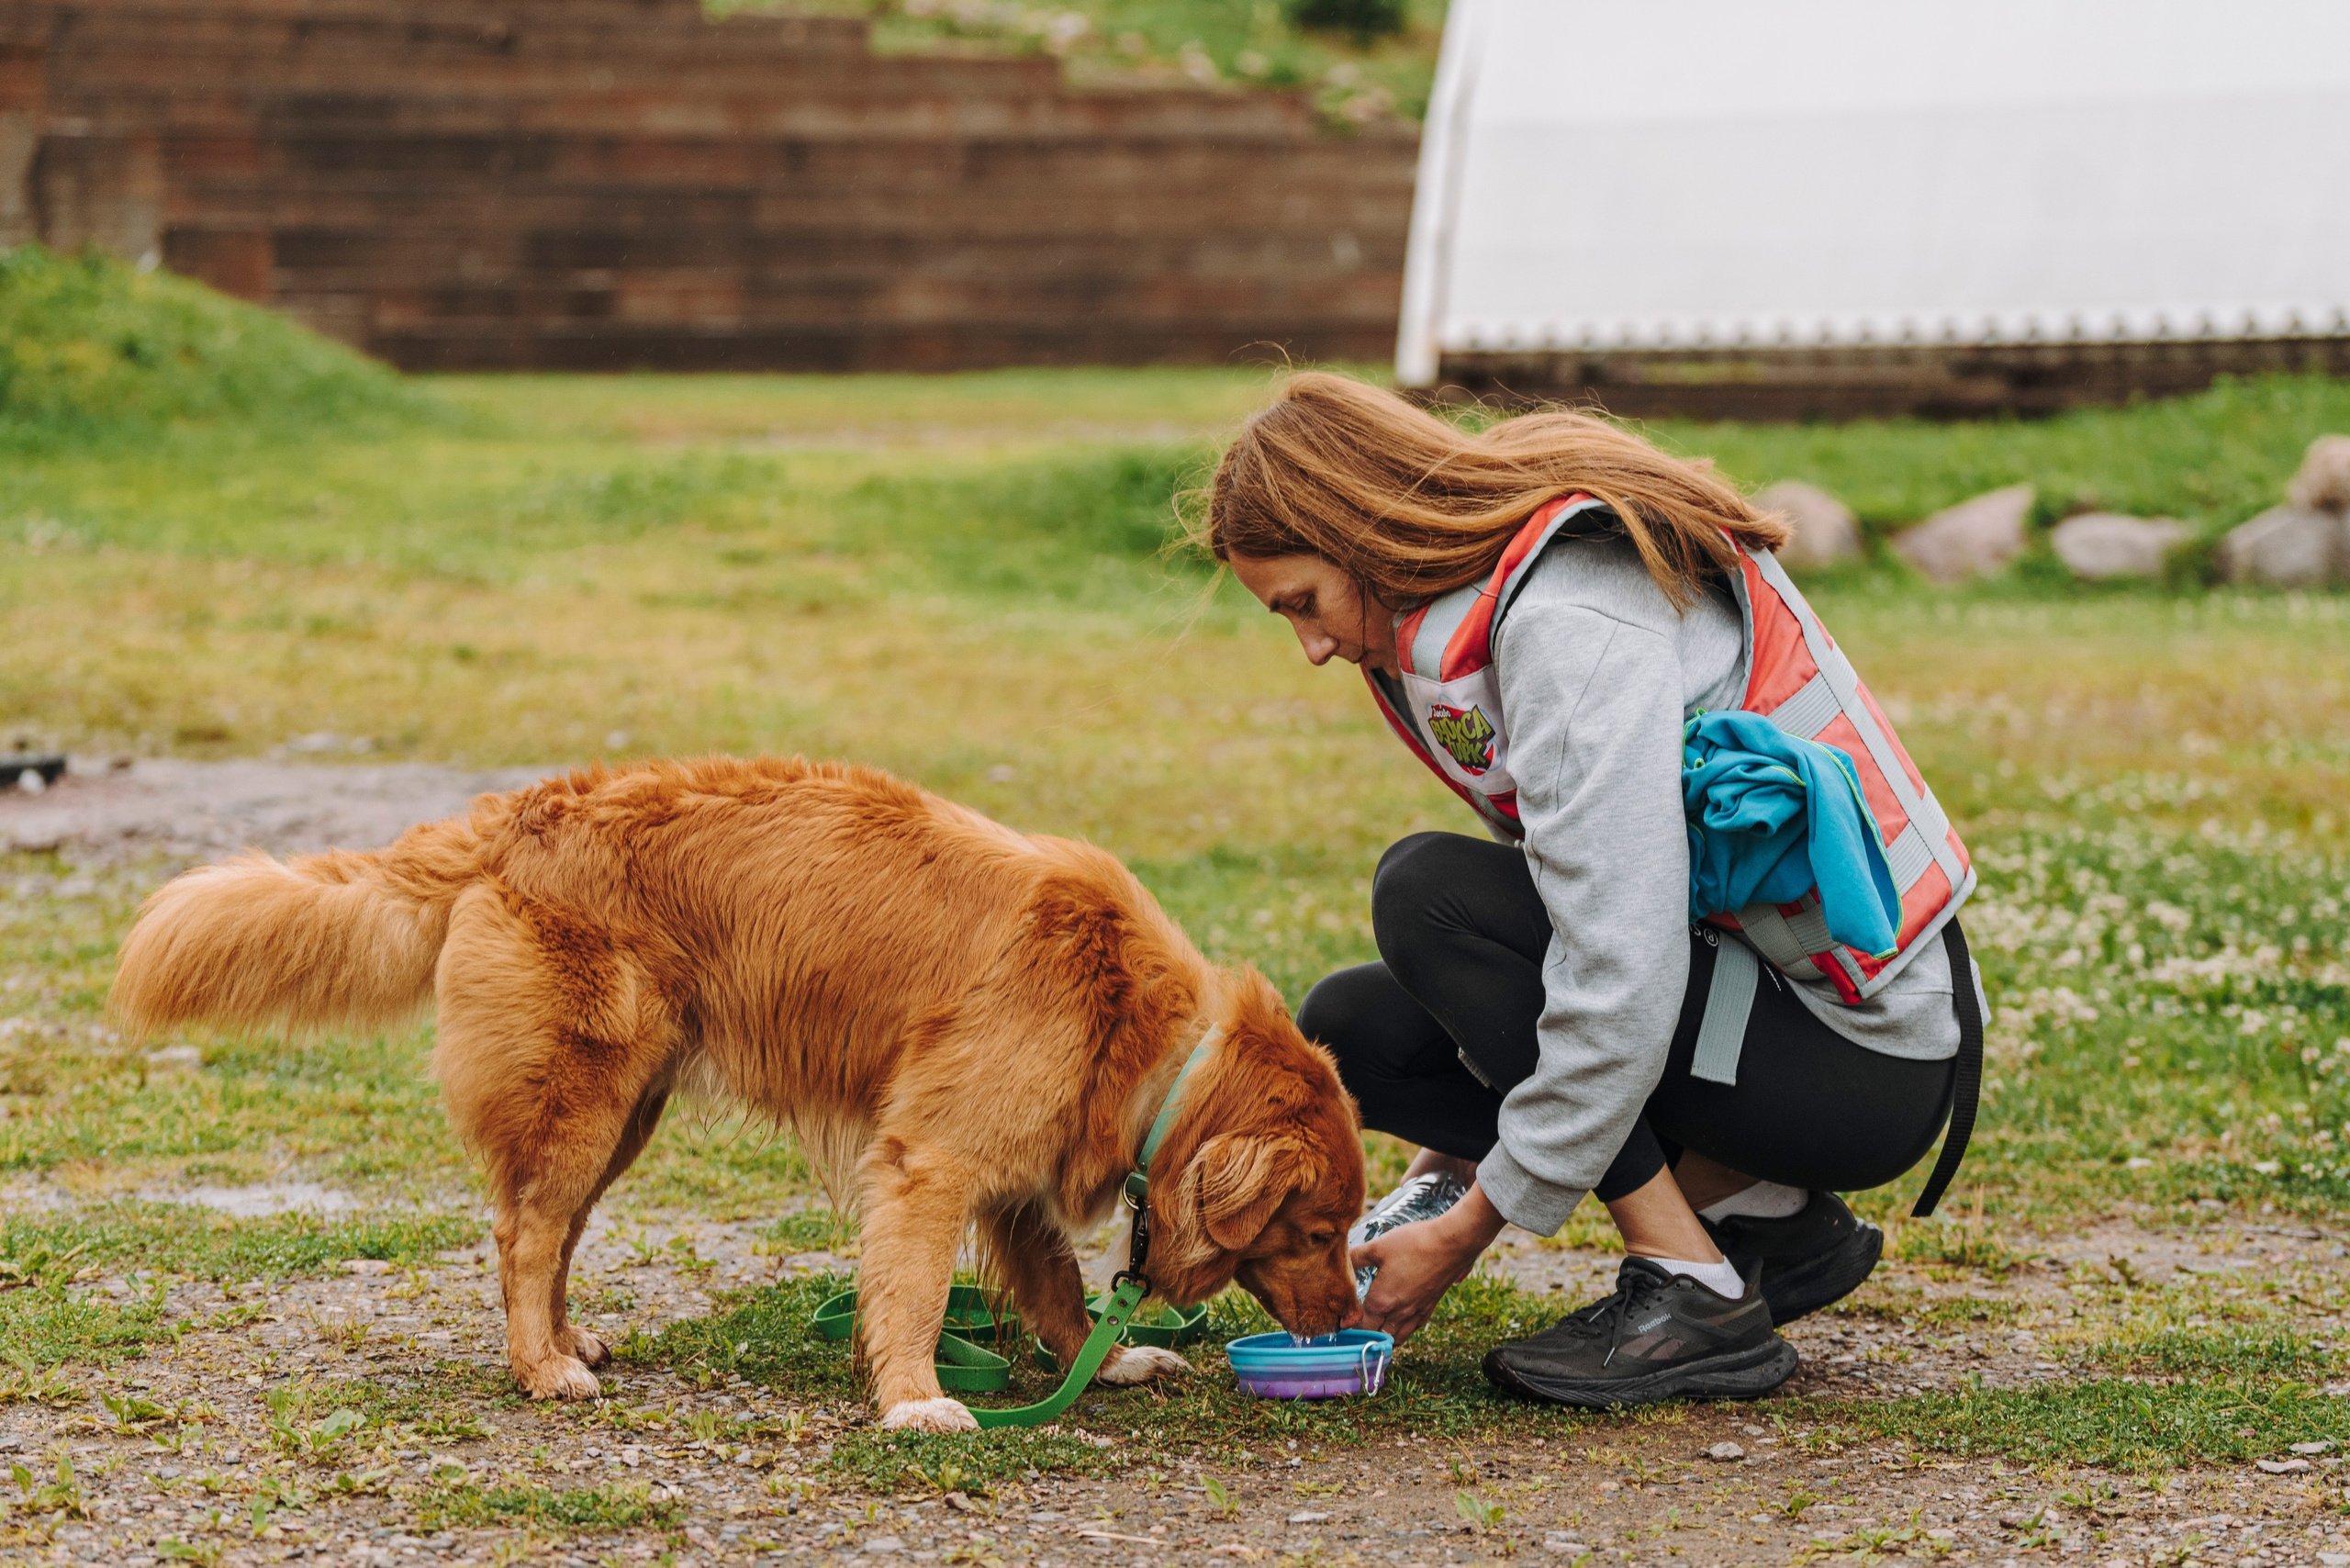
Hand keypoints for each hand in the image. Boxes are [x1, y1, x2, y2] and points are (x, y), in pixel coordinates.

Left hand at [1349, 1180, 1507, 1343]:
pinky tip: (1397, 1316)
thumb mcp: (1378, 1247)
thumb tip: (1340, 1259)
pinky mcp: (1429, 1309)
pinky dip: (1401, 1330)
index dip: (1349, 1325)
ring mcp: (1416, 1314)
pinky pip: (1411, 1330)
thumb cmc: (1414, 1244)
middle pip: (1376, 1337)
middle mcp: (1398, 1314)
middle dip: (1364, 1332)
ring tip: (1375, 1323)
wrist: (1451, 1244)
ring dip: (1383, 1335)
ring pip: (1396, 1338)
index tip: (1342, 1318)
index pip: (1359, 1327)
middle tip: (1356, 1321)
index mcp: (1381, 1301)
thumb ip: (1356, 1257)